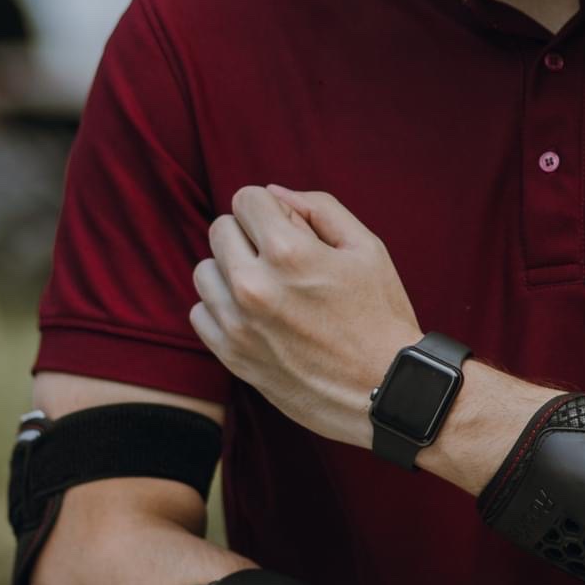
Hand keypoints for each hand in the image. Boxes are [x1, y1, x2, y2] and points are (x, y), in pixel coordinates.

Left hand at [190, 184, 419, 445]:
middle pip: (220, 230)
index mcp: (289, 253)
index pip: (246, 199)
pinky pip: (200, 312)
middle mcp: (254, 285)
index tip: (291, 229)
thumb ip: (319, 208)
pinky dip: (223, 308)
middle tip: (283, 259)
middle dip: (249, 234)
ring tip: (269, 288)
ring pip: (205, 270)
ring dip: (231, 271)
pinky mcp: (231, 356)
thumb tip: (273, 192)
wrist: (385, 391)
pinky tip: (256, 316)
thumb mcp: (366, 248)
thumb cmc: (381, 315)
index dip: (271, 208)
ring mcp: (238, 324)